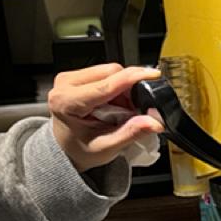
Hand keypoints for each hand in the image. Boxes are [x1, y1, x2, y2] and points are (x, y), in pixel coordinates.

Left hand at [49, 63, 163, 171]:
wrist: (65, 149)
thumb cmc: (80, 149)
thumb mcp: (106, 147)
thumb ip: (130, 133)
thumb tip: (154, 122)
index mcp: (66, 102)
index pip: (105, 85)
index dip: (132, 78)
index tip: (153, 75)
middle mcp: (65, 84)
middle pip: (110, 72)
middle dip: (130, 88)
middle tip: (135, 110)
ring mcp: (70, 78)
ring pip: (110, 71)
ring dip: (125, 87)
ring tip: (123, 109)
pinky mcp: (77, 76)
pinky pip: (106, 73)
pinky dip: (118, 86)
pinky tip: (116, 103)